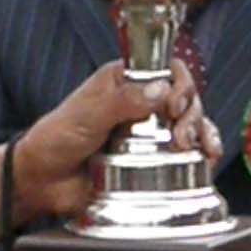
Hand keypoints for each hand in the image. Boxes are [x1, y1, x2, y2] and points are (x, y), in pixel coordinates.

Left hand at [11, 58, 218, 223]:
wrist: (43, 181)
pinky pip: (187, 155)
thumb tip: (161, 89)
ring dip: (201, 133)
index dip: (180, 83)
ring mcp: (150, 134)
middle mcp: (142, 104)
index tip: (175, 104)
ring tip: (192, 148)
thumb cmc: (56, 139)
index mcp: (124, 82)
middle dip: (191, 113)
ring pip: (191, 125)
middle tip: (181, 134)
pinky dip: (202, 155)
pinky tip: (207, 160)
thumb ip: (121, 101)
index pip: (166, 69)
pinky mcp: (154, 162)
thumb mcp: (86, 114)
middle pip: (185, 98)